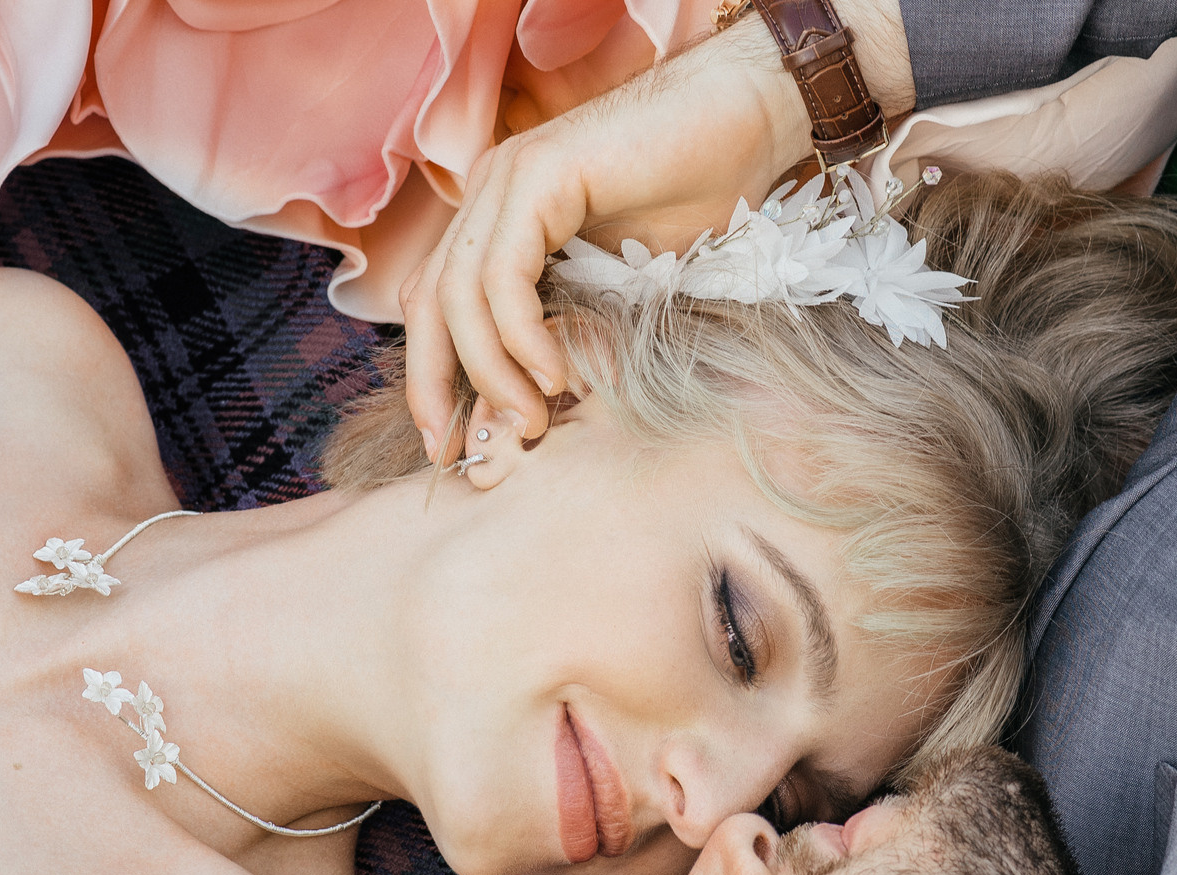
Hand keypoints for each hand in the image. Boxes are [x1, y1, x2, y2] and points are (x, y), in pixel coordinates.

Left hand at [398, 0, 913, 461]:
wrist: (748, 120)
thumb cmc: (700, 198)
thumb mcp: (623, 284)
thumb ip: (572, 329)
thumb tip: (535, 411)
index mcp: (499, 219)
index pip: (437, 305)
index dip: (432, 377)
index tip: (451, 443)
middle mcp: (490, 195)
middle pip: (428, 304)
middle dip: (435, 385)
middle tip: (464, 452)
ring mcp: (507, 179)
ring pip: (459, 294)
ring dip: (490, 372)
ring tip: (531, 423)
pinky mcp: (538, 174)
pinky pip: (504, 274)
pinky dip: (519, 335)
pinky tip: (553, 375)